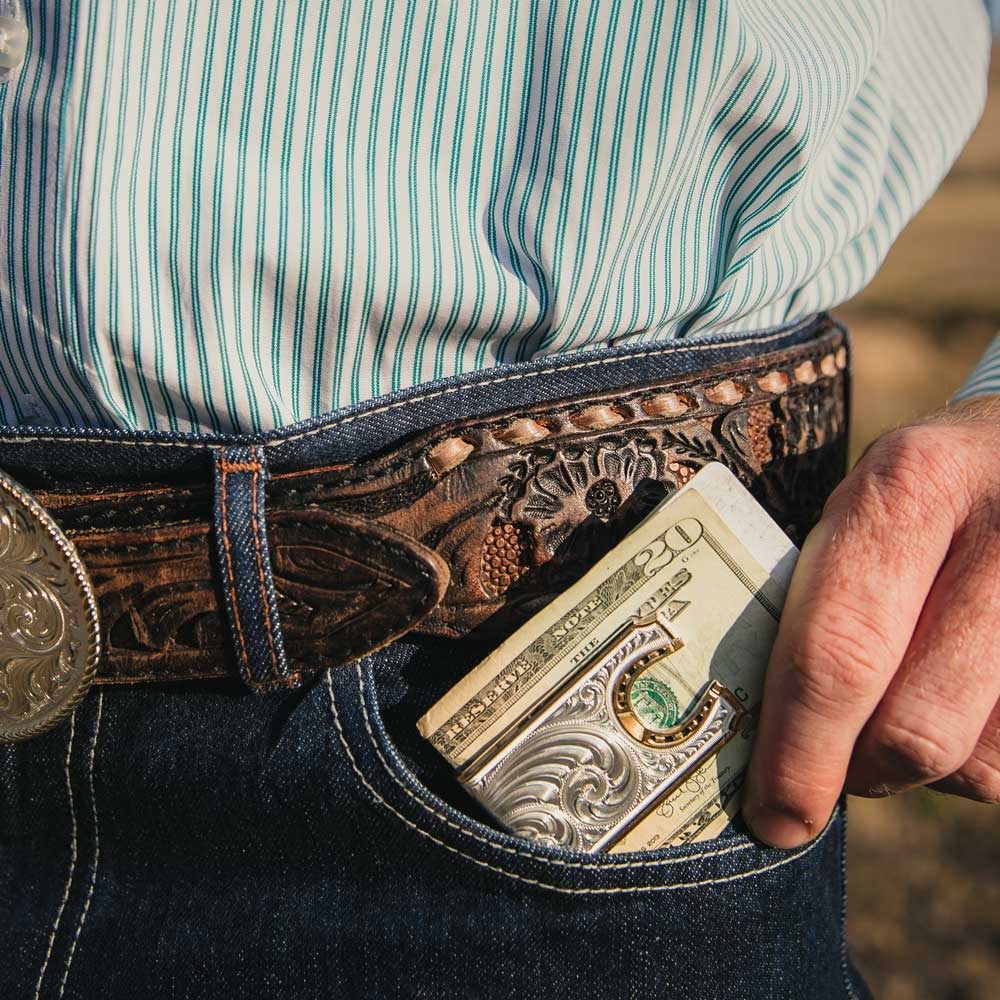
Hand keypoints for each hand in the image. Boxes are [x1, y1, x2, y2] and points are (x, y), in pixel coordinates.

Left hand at [742, 395, 999, 847]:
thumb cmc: (925, 491)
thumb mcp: (861, 505)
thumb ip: (822, 602)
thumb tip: (766, 734)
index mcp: (909, 491)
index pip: (838, 652)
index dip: (799, 751)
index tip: (773, 815)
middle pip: (914, 729)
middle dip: (858, 772)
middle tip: (832, 768)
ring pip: (977, 762)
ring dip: (922, 767)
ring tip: (903, 703)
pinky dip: (977, 755)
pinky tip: (963, 699)